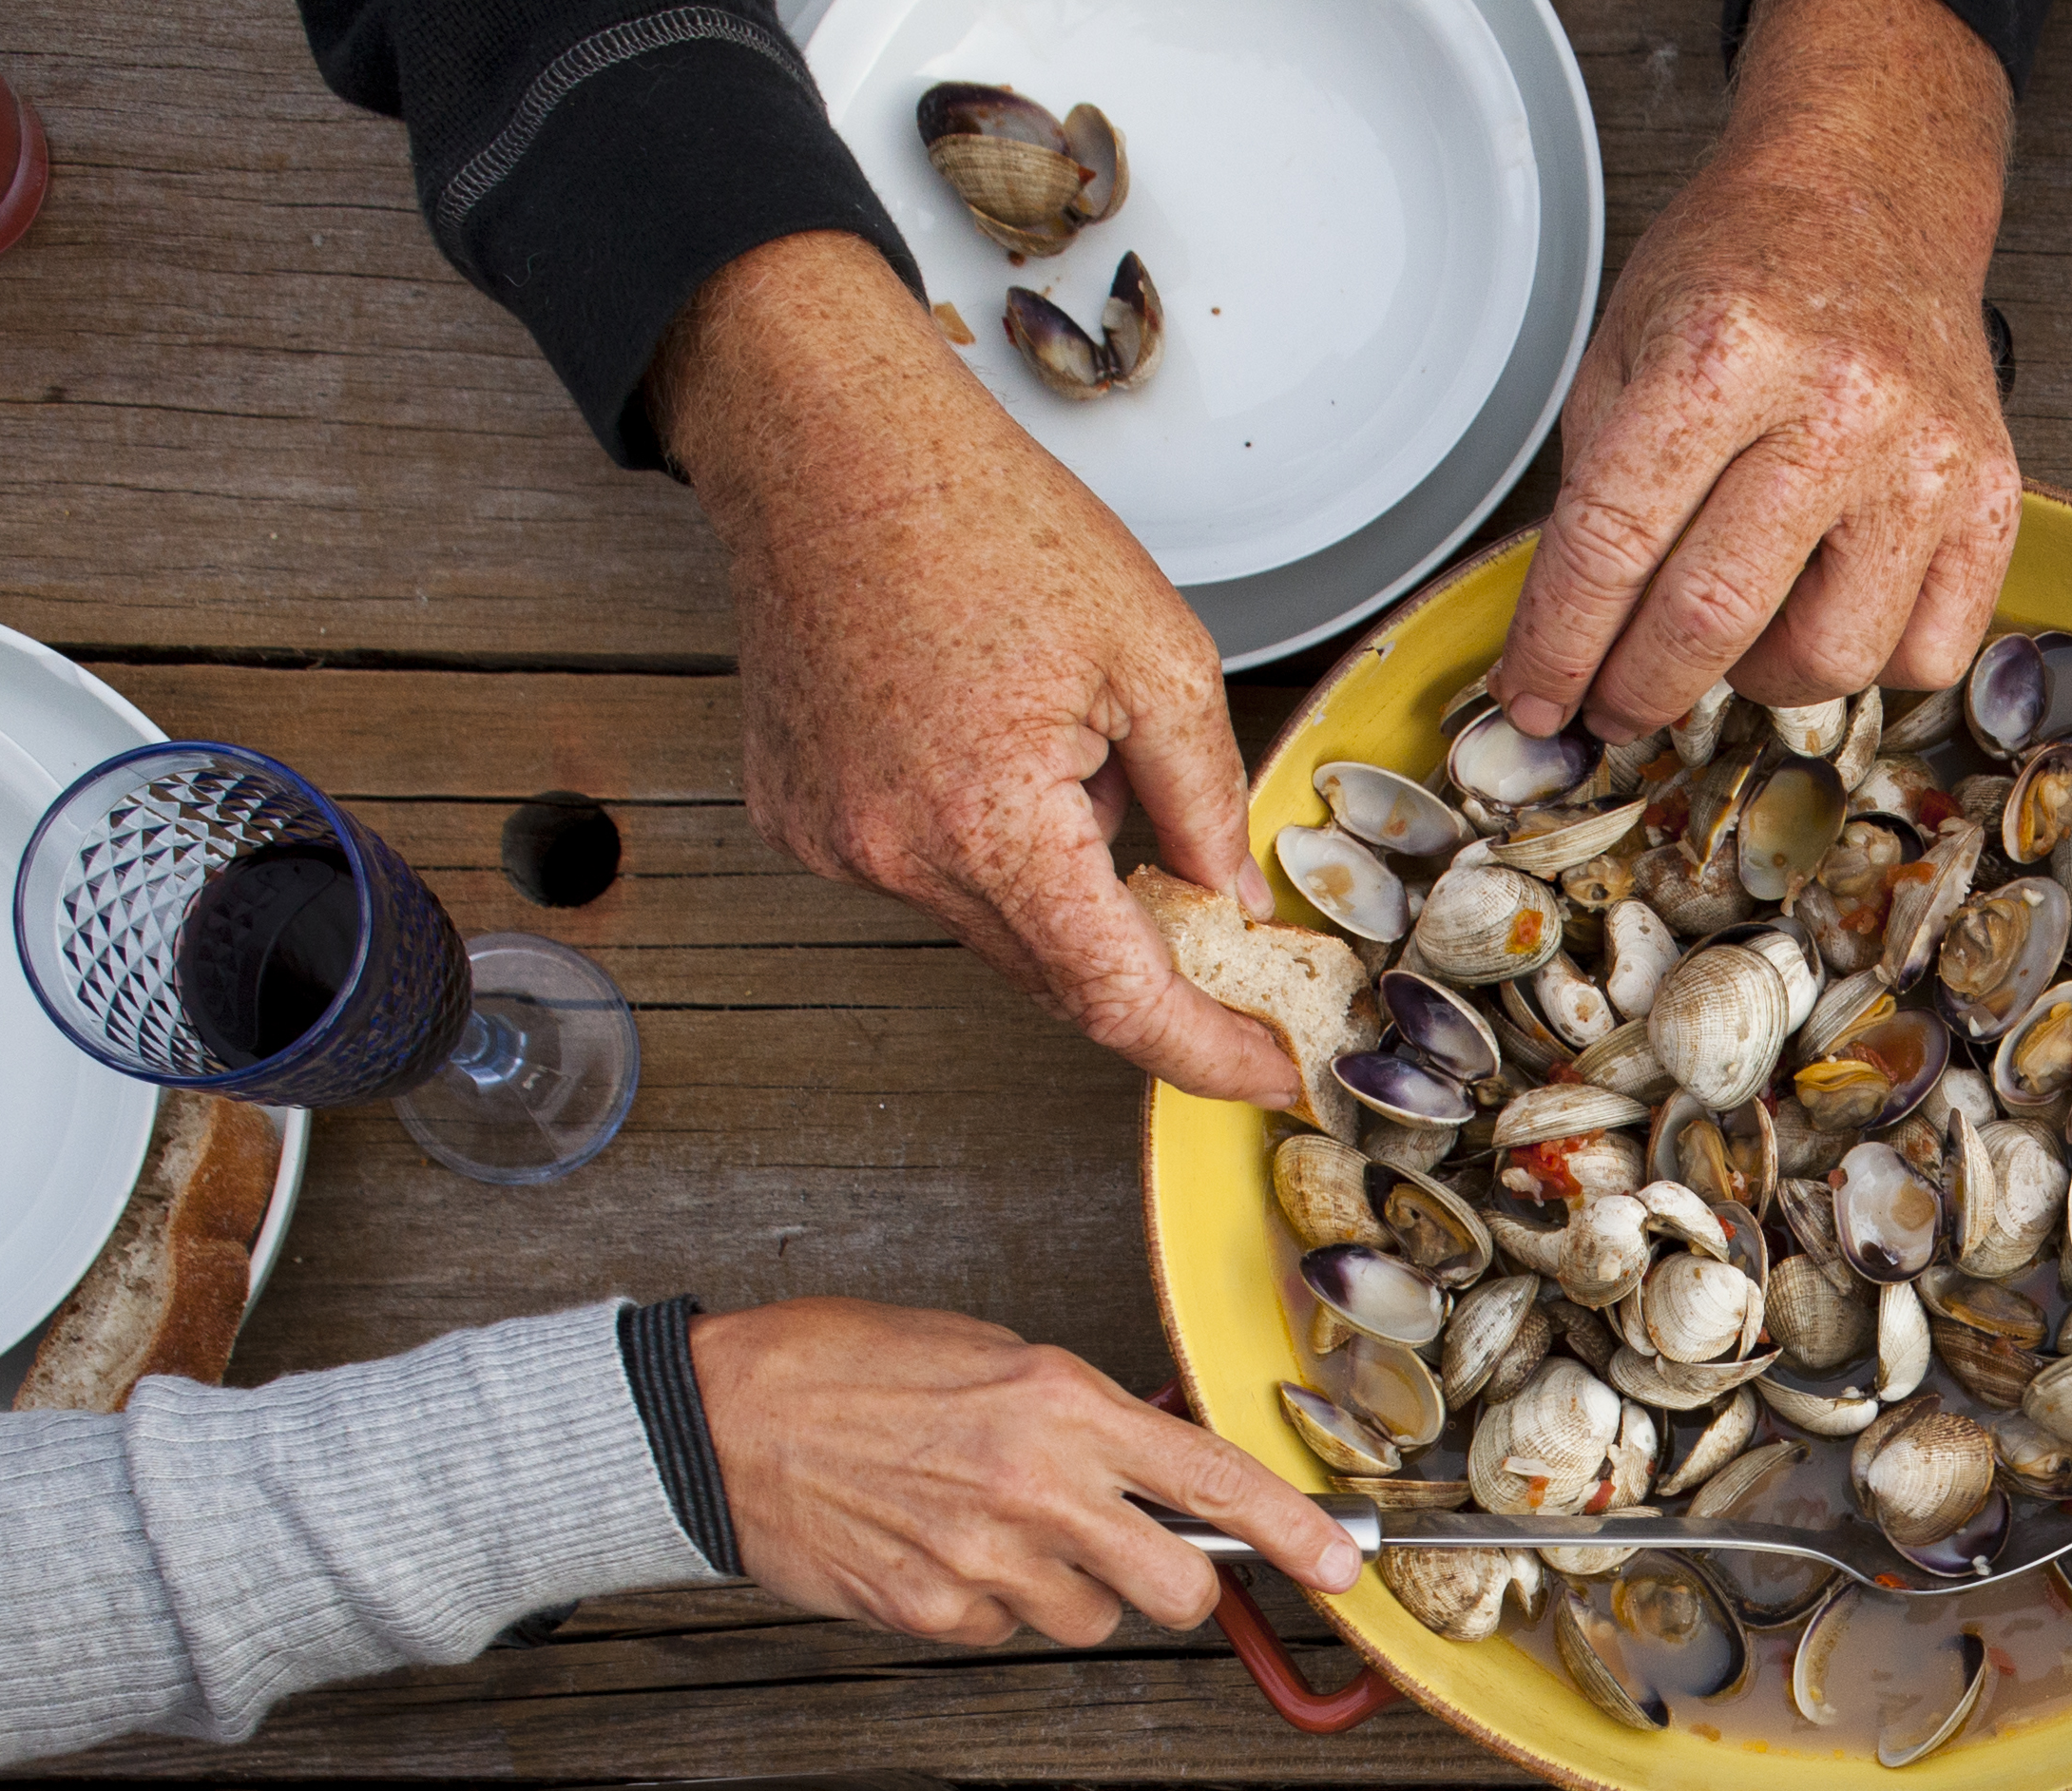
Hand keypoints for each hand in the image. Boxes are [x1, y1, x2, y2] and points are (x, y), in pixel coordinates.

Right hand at [649, 233, 1293, 1106]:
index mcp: (987, 822)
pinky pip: (925, 874)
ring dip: (1061, 880)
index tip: (1271, 1068)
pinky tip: (994, 743)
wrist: (824, 440)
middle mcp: (893, 855)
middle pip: (1053, 975)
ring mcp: (833, 843)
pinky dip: (987, 845)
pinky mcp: (800, 817)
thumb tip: (1230, 903)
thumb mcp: (1157, 655)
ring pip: (992, 925)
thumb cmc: (978, 515)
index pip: (1115, 1000)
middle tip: (1220, 918)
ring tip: (1072, 747)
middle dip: (1147, 960)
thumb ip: (1206, 802)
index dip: (1205, 1050)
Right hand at [690, 1300, 1358, 1645]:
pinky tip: (938, 1551)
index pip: (1215, 1481)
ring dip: (1062, 1590)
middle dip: (1166, 1580)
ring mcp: (984, 1560)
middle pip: (1174, 1589)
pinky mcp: (932, 1613)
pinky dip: (985, 1607)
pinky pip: (1003, 1635)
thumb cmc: (843, 1368)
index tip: (1340, 1565)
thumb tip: (1155, 1463)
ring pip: (1087, 1621)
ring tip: (992, 1528)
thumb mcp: (992, 1355)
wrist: (719, 1417)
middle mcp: (1036, 1488)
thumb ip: (1083, 1416)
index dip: (1294, 1534)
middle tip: (1123, 1547)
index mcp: (1061, 1406)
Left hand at [1492, 0, 2015, 740]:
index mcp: (1723, 350)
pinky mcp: (1993, 496)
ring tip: (1733, 633)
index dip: (1560, 645)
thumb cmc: (1748, 267)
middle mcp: (1838, 404)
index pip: (1615, 542)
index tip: (1539, 699)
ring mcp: (1925, 457)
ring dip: (1758, 677)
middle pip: (1714, 616)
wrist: (1873, 194)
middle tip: (1612, 703)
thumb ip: (1594, 492)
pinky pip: (1926, 654)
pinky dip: (1867, 661)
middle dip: (1640, 688)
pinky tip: (1826, 610)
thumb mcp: (1627, 344)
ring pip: (1831, 658)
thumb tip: (1561, 647)